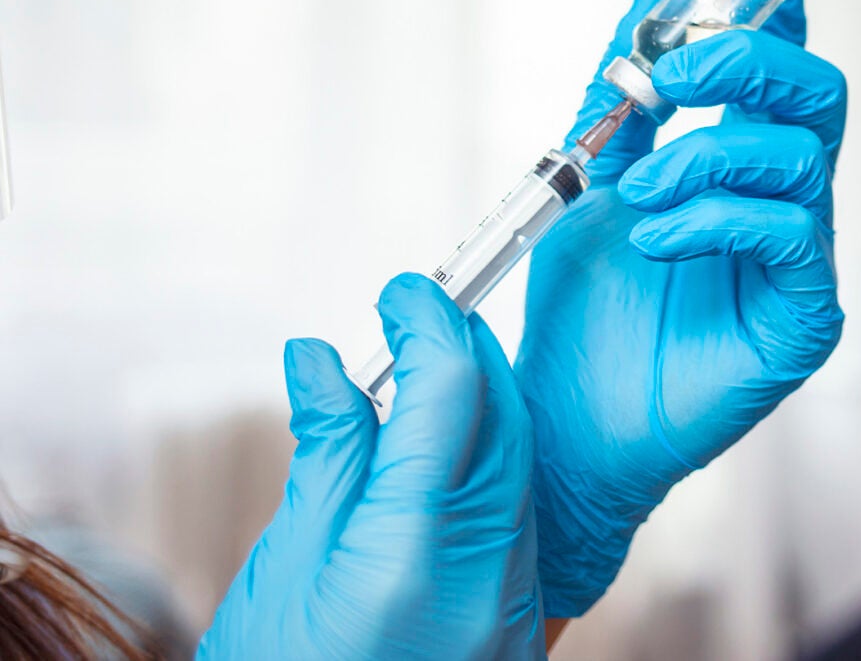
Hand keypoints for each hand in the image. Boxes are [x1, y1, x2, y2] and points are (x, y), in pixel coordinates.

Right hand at [200, 274, 541, 659]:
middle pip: (505, 421)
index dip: (429, 325)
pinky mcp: (523, 624)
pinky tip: (446, 449)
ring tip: (424, 372)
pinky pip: (521, 515)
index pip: (453, 396)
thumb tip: (327, 359)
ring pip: (521, 465)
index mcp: (414, 556)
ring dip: (481, 404)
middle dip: (467, 352)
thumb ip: (329, 456)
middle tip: (418, 315)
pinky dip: (488, 464)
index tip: (402, 291)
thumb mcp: (284, 569)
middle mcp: (489, 576)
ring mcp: (517, 606)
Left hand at [518, 0, 845, 616]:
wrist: (565, 423)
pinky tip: (661, 236)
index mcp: (735, 153)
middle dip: (749, 58)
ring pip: (805, 153)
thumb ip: (623, 93)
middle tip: (678, 71)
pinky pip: (789, 232)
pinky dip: (717, 215)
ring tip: (643, 189)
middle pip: (816, 87)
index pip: (774, 48)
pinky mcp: (804, 315)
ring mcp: (799, 255)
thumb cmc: (583, 310)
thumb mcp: (589, 177)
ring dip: (711, 150)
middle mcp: (780, 194)